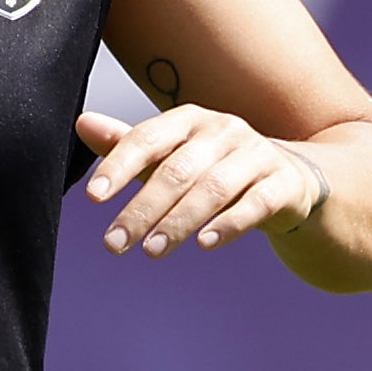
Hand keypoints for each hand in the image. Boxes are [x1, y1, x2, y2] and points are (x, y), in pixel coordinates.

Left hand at [76, 104, 323, 257]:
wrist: (290, 178)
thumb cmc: (217, 167)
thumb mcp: (173, 156)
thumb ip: (128, 146)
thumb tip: (81, 123)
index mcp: (191, 119)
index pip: (149, 138)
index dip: (119, 165)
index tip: (94, 197)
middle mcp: (224, 130)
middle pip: (177, 170)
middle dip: (142, 209)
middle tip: (114, 243)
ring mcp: (257, 155)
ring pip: (213, 189)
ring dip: (178, 221)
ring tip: (151, 251)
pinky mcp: (283, 184)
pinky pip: (256, 204)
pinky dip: (230, 224)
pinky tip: (205, 244)